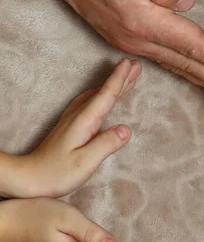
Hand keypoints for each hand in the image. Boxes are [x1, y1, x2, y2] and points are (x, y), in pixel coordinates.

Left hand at [12, 59, 139, 198]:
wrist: (30, 178)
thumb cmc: (56, 173)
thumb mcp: (85, 162)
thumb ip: (106, 144)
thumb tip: (126, 129)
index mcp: (83, 122)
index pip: (106, 96)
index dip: (120, 79)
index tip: (131, 63)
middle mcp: (77, 116)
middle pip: (102, 92)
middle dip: (120, 78)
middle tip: (136, 65)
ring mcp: (72, 120)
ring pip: (96, 96)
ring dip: (112, 86)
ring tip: (127, 78)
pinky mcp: (71, 127)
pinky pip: (90, 103)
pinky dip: (102, 95)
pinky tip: (103, 96)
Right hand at [43, 0, 203, 109]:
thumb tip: (186, 4)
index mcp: (143, 21)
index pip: (191, 45)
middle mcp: (138, 40)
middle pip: (188, 65)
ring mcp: (132, 44)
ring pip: (178, 67)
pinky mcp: (129, 41)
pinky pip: (167, 62)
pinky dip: (188, 72)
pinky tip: (199, 79)